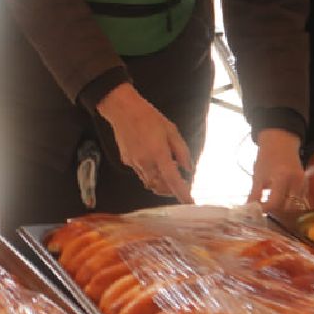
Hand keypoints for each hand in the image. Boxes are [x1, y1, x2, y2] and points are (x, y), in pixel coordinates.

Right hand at [96, 84, 192, 202]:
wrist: (123, 110)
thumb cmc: (149, 117)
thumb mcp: (172, 131)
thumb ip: (182, 151)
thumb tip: (188, 168)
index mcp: (159, 154)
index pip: (172, 180)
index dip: (182, 193)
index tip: (189, 202)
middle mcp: (145, 163)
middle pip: (160, 187)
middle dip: (171, 191)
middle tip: (182, 186)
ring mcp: (134, 163)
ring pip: (149, 183)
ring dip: (161, 185)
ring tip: (170, 177)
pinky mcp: (127, 161)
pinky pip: (141, 174)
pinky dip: (151, 175)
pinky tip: (155, 166)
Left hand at [249, 128, 306, 212]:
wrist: (281, 143)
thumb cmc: (267, 157)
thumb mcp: (258, 176)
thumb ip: (254, 194)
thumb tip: (249, 210)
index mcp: (282, 178)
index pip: (275, 202)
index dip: (265, 209)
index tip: (256, 210)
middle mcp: (296, 182)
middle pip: (287, 207)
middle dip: (274, 212)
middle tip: (263, 210)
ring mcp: (303, 184)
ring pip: (294, 205)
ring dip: (283, 209)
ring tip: (270, 206)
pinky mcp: (306, 185)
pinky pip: (299, 200)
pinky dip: (289, 204)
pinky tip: (279, 201)